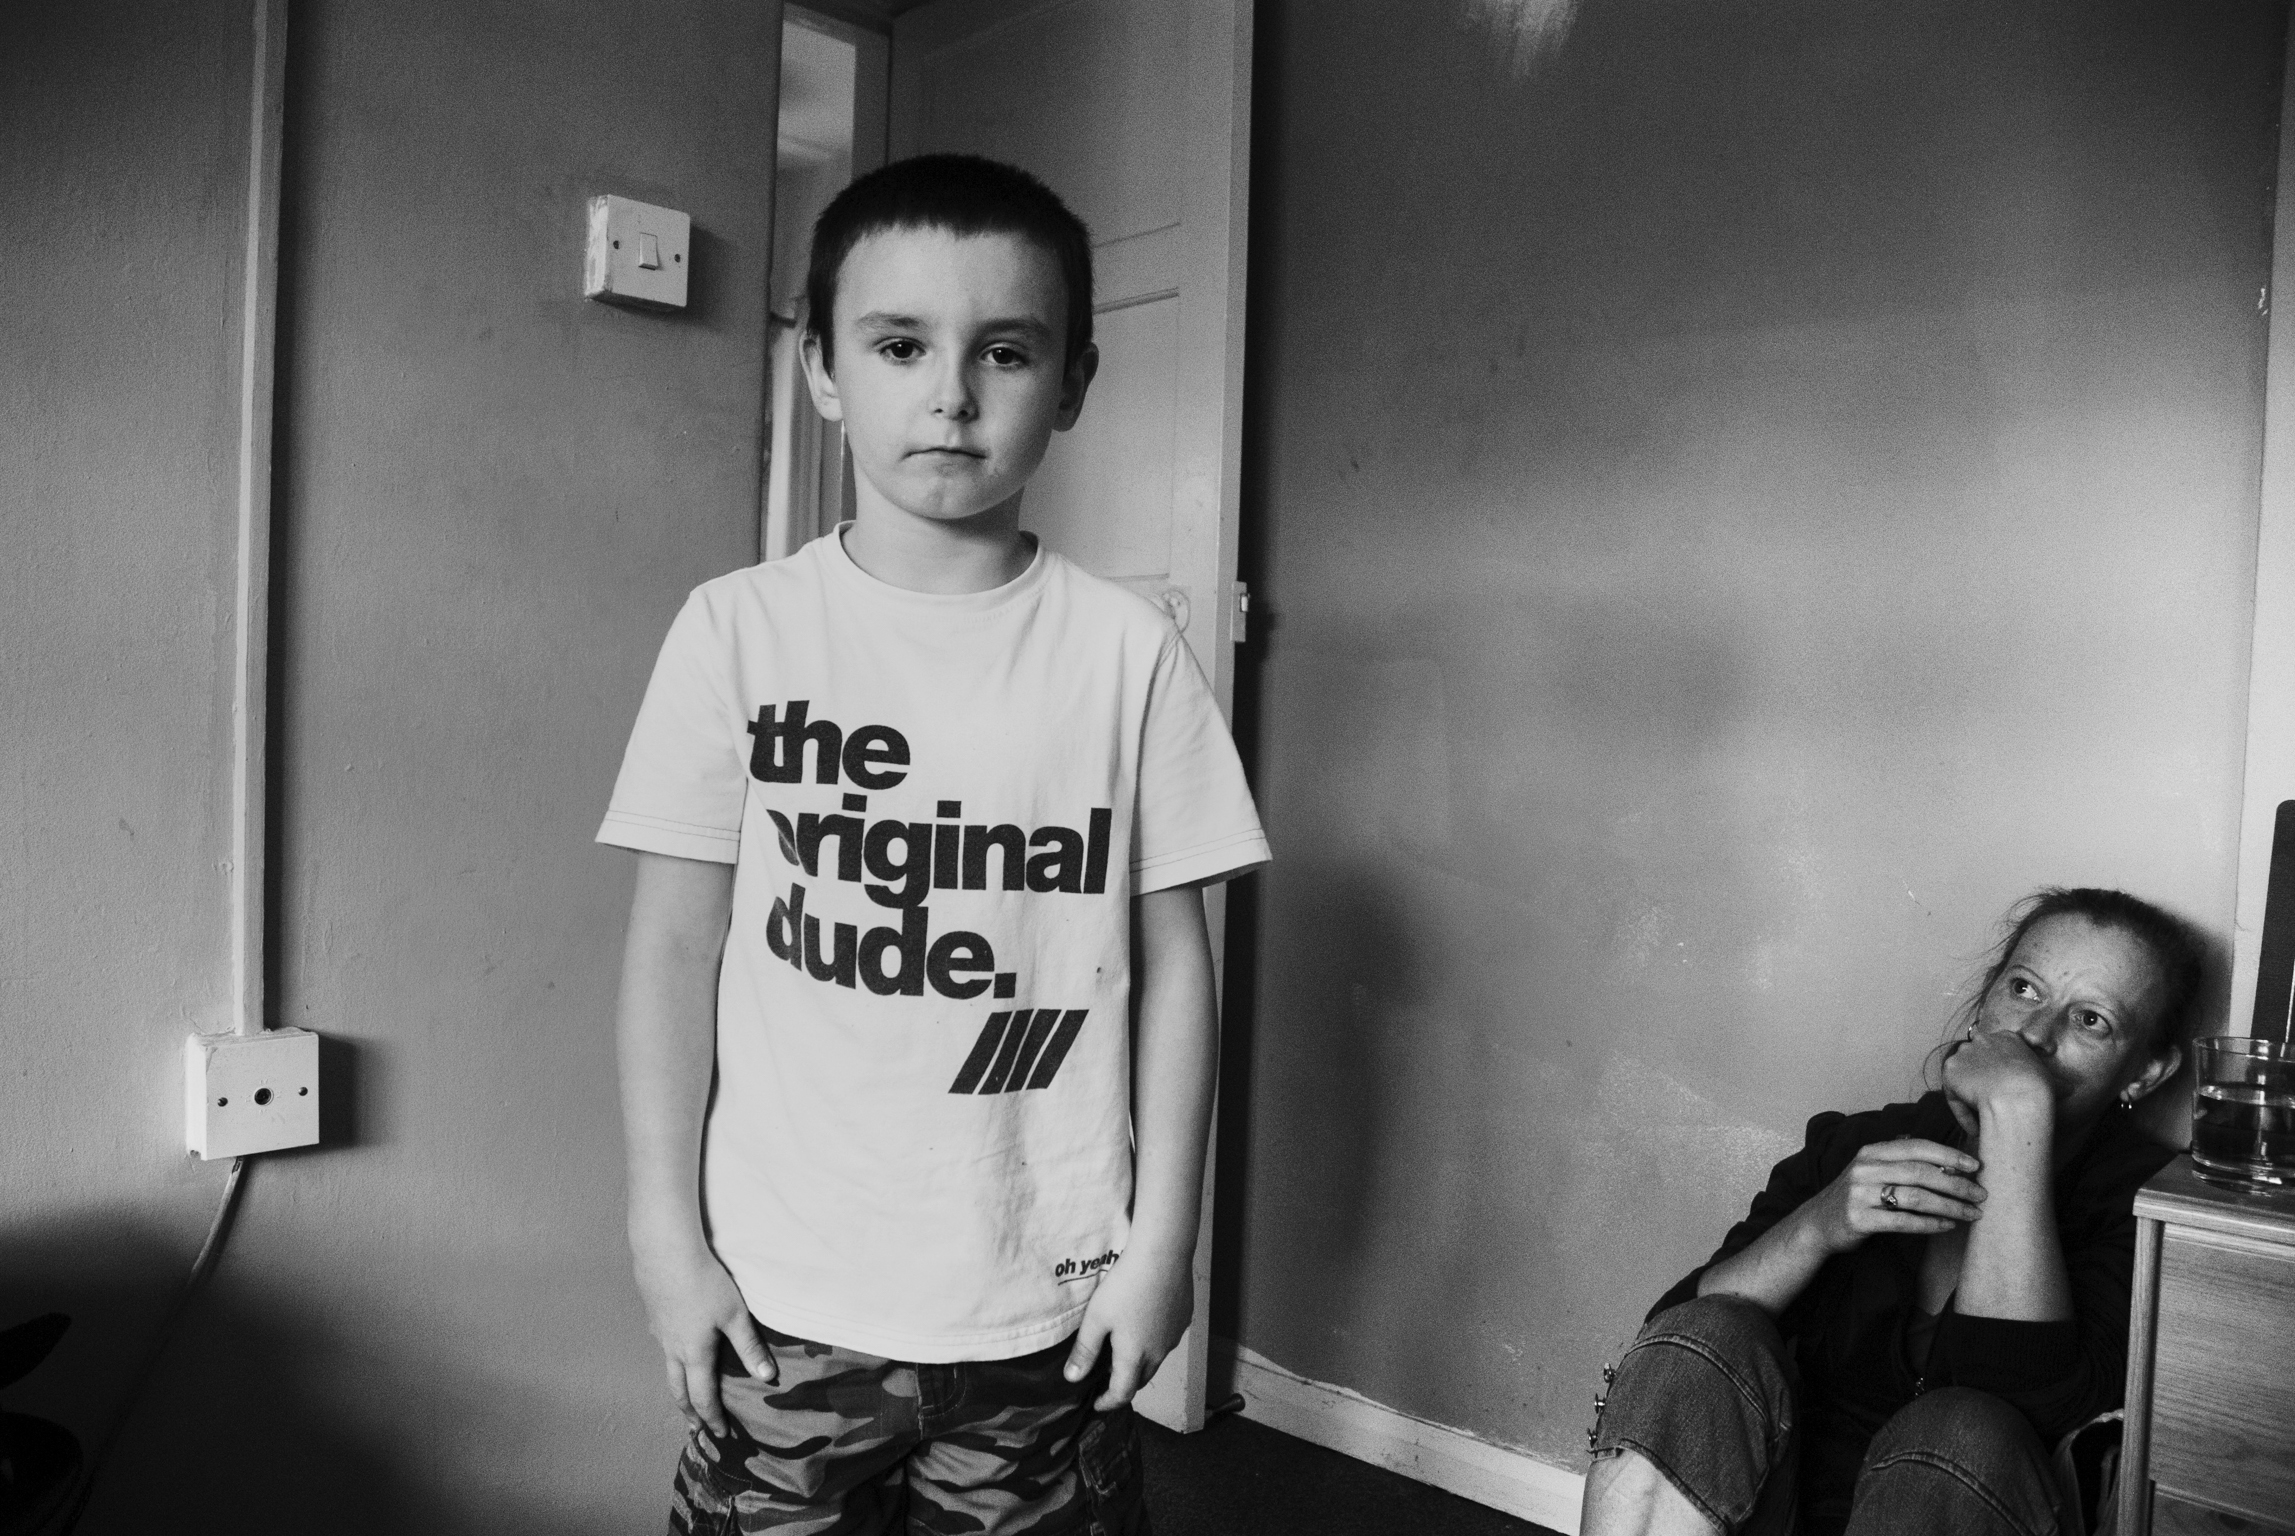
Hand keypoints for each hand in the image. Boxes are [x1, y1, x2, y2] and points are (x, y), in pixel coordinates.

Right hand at [632, 1236, 774, 1436]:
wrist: (665, 1254)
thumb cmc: (704, 1283)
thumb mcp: (734, 1314)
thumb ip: (749, 1346)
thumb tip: (767, 1377)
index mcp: (695, 1354)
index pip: (703, 1397)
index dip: (713, 1417)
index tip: (720, 1433)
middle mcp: (673, 1349)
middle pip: (679, 1390)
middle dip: (689, 1412)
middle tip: (695, 1429)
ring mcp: (660, 1333)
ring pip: (668, 1370)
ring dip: (677, 1389)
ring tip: (684, 1397)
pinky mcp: (655, 1316)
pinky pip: (663, 1348)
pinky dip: (672, 1362)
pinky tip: (676, 1351)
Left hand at [1062, 1244, 1191, 1410]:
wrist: (1163, 1254)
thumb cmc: (1126, 1285)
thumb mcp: (1096, 1318)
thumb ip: (1085, 1350)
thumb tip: (1073, 1378)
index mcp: (1134, 1356)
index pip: (1123, 1393)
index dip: (1108, 1402)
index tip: (1097, 1403)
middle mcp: (1159, 1352)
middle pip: (1141, 1379)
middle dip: (1124, 1383)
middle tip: (1108, 1377)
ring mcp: (1174, 1335)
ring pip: (1156, 1359)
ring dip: (1140, 1362)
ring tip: (1124, 1348)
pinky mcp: (1184, 1318)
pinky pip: (1167, 1339)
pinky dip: (1154, 1341)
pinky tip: (1144, 1321)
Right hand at [1799, 1137, 1984, 1254]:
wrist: (1817, 1224)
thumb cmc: (1856, 1197)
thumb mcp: (1871, 1170)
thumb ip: (1900, 1161)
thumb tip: (1948, 1159)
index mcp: (1871, 1152)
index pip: (1916, 1147)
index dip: (1948, 1154)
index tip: (1975, 1166)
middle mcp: (1864, 1168)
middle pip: (1920, 1172)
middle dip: (1956, 1183)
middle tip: (1981, 1194)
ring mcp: (1860, 1194)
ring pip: (1915, 1197)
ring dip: (1950, 1206)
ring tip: (1972, 1213)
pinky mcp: (1860, 1219)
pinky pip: (1903, 1221)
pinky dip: (1930, 1224)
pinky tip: (1948, 1226)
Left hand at [1943, 1028, 2055, 1124]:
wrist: (2017, 1094)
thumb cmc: (2039, 1089)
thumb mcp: (2053, 1080)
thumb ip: (2057, 1082)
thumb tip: (2071, 1089)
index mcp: (2008, 1038)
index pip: (1997, 1055)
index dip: (1999, 1077)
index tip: (2004, 1096)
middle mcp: (1983, 1039)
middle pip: (1977, 1063)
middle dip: (1981, 1084)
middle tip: (1990, 1108)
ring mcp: (1964, 1053)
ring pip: (1963, 1080)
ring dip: (1970, 1100)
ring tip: (1983, 1121)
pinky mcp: (1950, 1070)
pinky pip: (1953, 1095)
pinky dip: (1962, 1113)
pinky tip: (1975, 1128)